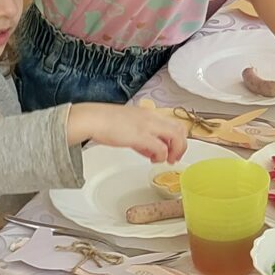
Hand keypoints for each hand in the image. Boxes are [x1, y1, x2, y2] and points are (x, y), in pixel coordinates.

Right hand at [72, 101, 186, 162]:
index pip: (174, 123)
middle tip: (175, 157)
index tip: (173, 149)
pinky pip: (161, 148)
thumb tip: (151, 150)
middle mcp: (152, 117)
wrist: (93, 119)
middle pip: (179, 129)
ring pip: (175, 137)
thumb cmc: (106, 122)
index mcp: (149, 113)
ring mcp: (148, 126)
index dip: (178, 138)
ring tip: (167, 160)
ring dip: (175, 151)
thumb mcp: (130, 126)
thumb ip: (143, 137)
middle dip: (181, 146)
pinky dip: (161, 156)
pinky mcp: (142, 136)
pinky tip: (153, 159)